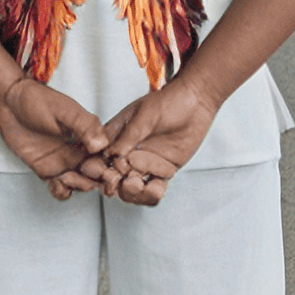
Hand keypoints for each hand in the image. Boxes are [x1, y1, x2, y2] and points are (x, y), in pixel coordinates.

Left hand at [0, 73, 111, 198]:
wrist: (8, 103)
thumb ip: (84, 126)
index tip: (103, 169)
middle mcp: (80, 150)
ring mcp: (64, 161)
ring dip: (78, 186)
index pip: (108, 156)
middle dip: (93, 179)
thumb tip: (101, 145)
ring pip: (80, 183)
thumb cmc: (37, 99)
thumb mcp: (64, 110)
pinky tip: (56, 183)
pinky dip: (62, 191)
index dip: (109, 165)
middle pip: (97, 174)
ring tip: (65, 177)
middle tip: (82, 174)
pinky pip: (60, 187)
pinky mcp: (48, 170)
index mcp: (90, 135)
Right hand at [90, 72, 220, 207]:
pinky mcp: (162, 170)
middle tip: (126, 181)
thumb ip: (130, 135)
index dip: (99, 169)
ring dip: (134, 193)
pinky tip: (157, 188)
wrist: (195, 103)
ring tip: (139, 186)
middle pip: (113, 178)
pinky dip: (153, 194)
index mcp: (116, 138)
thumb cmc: (168, 101)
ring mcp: (144, 163)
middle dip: (116, 184)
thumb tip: (112, 153)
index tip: (107, 173)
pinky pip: (154, 188)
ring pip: (132, 188)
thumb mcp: (146, 115)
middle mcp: (127, 153)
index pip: (100, 158)